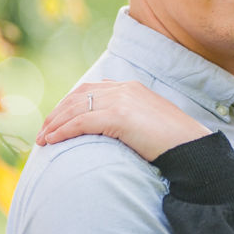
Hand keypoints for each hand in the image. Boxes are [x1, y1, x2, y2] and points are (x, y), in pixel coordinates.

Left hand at [35, 81, 211, 160]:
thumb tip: (113, 131)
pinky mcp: (119, 116)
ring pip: (76, 109)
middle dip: (56, 113)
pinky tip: (52, 141)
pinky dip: (62, 131)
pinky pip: (81, 122)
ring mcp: (121, 100)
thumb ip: (129, 118)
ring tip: (42, 139)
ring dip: (54, 124)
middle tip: (43, 131)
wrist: (190, 146)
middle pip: (78, 97)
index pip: (90, 89)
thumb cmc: (172, 141)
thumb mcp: (148, 122)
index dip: (68, 103)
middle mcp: (123, 89)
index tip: (56, 119)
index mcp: (130, 87)